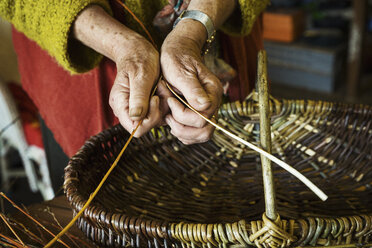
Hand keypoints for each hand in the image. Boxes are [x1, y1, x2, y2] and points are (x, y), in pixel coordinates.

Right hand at [109, 37, 160, 136]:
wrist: (138, 50)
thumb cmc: (138, 59)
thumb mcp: (141, 76)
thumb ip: (139, 97)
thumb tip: (136, 117)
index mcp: (121, 104)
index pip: (135, 129)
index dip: (150, 119)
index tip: (156, 99)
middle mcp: (127, 110)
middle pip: (147, 126)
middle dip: (159, 109)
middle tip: (161, 89)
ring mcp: (137, 109)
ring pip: (156, 120)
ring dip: (164, 104)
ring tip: (161, 85)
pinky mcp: (146, 107)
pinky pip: (160, 113)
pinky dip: (165, 102)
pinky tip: (162, 88)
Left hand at [161, 19, 222, 143]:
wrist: (178, 51)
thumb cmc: (177, 58)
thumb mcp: (181, 71)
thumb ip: (192, 89)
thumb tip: (204, 106)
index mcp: (212, 93)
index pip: (201, 119)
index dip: (181, 114)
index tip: (170, 99)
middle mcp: (213, 104)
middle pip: (204, 132)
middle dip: (181, 127)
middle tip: (167, 114)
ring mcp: (207, 110)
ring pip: (201, 136)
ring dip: (181, 131)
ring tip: (168, 116)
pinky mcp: (199, 114)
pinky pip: (194, 133)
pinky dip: (182, 131)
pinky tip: (172, 119)